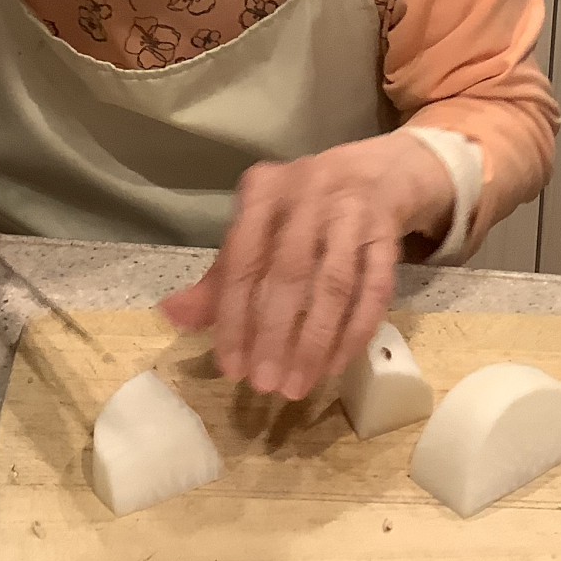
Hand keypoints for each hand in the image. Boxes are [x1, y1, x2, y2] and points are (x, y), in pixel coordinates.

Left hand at [159, 132, 453, 400]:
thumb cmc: (301, 212)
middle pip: (289, 273)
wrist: (375, 175)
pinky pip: (373, 290)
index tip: (230, 367)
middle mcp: (309, 194)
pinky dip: (354, 331)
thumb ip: (220, 276)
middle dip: (274, 334)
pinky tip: (335, 364)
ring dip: (314, 341)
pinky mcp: (388, 234)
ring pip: (334, 285)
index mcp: (264, 191)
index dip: (233, 317)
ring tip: (297, 385)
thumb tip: (172, 316)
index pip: (242, 260)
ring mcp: (353, 212)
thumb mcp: (257, 230)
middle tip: (264, 385)